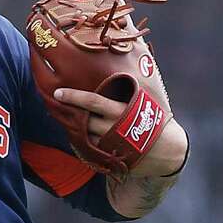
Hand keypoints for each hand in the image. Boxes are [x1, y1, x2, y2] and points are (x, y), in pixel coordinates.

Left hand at [52, 88, 187, 177]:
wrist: (167, 151)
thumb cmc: (154, 121)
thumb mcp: (143, 103)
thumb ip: (126, 91)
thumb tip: (120, 65)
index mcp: (121, 111)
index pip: (93, 101)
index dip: (74, 97)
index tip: (58, 92)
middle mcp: (112, 128)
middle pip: (82, 119)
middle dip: (68, 112)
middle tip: (54, 104)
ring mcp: (108, 144)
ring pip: (82, 134)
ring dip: (72, 126)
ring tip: (63, 116)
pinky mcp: (106, 157)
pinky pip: (87, 147)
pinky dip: (80, 139)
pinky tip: (75, 132)